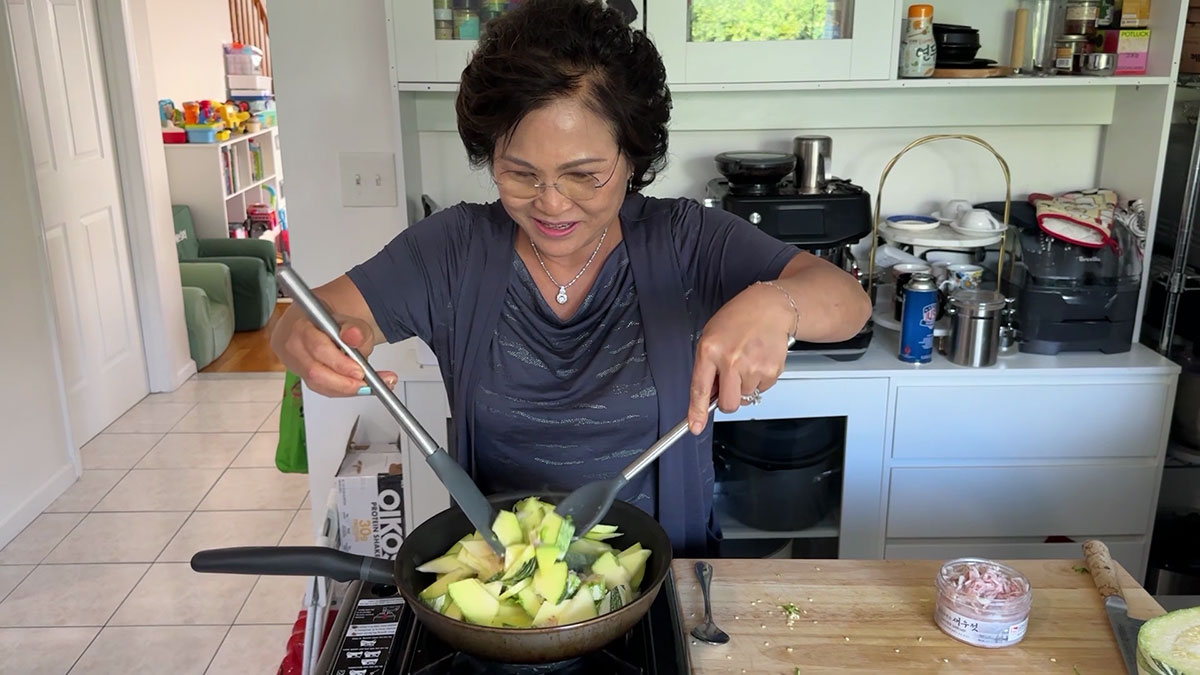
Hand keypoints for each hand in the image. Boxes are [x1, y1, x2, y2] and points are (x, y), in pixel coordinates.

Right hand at [273, 311, 397, 397]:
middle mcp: (293, 345)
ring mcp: (294, 362)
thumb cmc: (331, 321)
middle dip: (344, 382)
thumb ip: (355, 327)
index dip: (339, 363)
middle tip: (365, 383)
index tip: (359, 371)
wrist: (317, 324)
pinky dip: (341, 389)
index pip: (318, 348)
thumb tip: (353, 336)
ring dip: (344, 388)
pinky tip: (356, 386)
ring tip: (366, 386)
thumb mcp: (350, 319)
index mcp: (301, 325)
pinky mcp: (300, 375)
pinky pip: (320, 387)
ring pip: (317, 383)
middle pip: (315, 372)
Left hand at [688, 284, 792, 433]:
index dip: (697, 412)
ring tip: (747, 361)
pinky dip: (760, 379)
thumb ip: (707, 366)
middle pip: (728, 404)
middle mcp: (731, 360)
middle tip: (730, 385)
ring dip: (745, 385)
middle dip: (728, 401)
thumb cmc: (738, 319)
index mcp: (710, 350)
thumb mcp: (711, 336)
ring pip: (746, 397)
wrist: (770, 307)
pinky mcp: (771, 370)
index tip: (695, 427)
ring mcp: (753, 367)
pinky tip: (758, 360)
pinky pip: (762, 389)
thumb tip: (709, 395)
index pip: (700, 389)